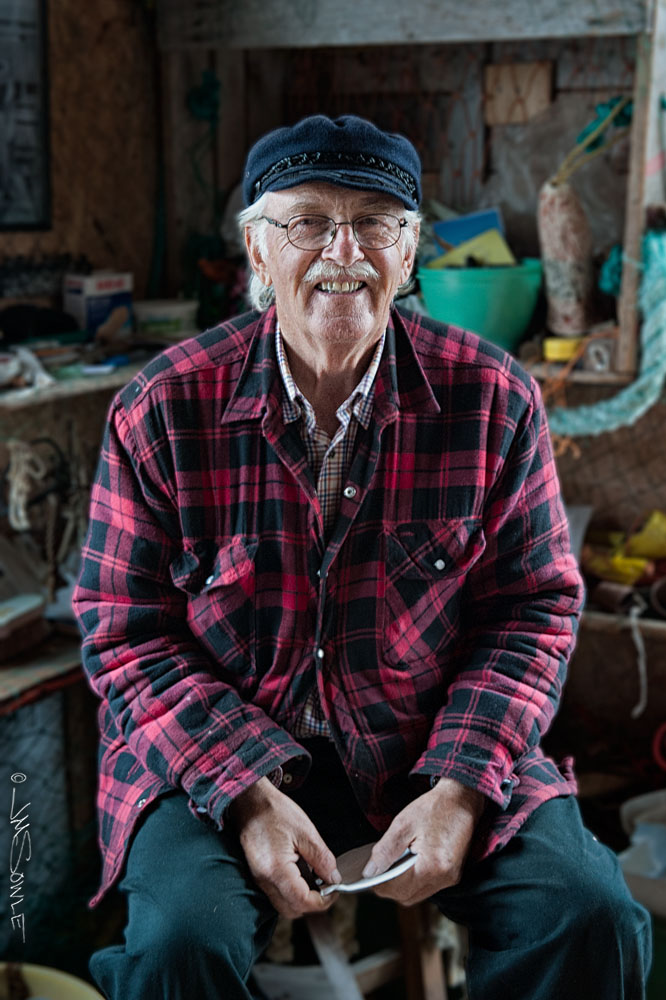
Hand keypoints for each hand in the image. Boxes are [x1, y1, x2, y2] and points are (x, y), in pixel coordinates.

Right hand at [229, 776, 340, 917]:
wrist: (249, 800)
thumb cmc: (274, 811)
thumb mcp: (305, 831)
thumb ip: (321, 859)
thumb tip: (334, 878)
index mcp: (276, 869)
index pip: (302, 901)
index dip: (323, 901)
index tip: (335, 891)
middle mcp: (264, 879)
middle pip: (291, 910)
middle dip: (312, 904)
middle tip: (327, 887)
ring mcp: (258, 878)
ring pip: (283, 904)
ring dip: (301, 898)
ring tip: (315, 878)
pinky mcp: (258, 874)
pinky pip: (276, 893)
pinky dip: (291, 890)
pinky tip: (301, 872)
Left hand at [362, 778, 485, 905]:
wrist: (462, 799)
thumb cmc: (434, 808)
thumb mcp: (403, 824)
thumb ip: (385, 850)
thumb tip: (370, 872)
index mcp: (431, 866)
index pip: (396, 889)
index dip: (378, 883)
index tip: (366, 873)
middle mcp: (443, 878)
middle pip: (406, 897)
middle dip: (388, 886)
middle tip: (376, 868)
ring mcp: (450, 878)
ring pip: (416, 895)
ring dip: (401, 886)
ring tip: (391, 866)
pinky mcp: (453, 875)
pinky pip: (427, 887)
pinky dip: (414, 881)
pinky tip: (407, 865)